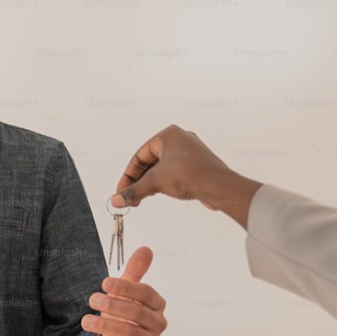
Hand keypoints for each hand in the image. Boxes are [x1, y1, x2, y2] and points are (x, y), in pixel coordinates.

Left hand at [82, 246, 166, 335]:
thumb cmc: (125, 313)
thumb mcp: (127, 291)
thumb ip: (135, 271)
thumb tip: (146, 249)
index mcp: (157, 304)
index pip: (146, 293)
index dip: (126, 287)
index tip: (104, 283)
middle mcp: (158, 323)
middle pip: (138, 312)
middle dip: (113, 304)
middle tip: (92, 299)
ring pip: (131, 333)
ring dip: (105, 325)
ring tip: (85, 321)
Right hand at [110, 125, 262, 228]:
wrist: (220, 187)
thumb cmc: (192, 176)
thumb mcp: (155, 183)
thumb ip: (133, 191)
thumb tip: (116, 200)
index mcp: (168, 135)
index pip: (139, 156)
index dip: (128, 176)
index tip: (121, 191)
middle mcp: (180, 139)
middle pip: (149, 162)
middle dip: (138, 180)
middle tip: (130, 197)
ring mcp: (190, 151)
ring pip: (161, 168)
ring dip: (150, 183)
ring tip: (142, 198)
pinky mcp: (197, 164)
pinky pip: (173, 172)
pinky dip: (163, 182)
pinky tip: (158, 194)